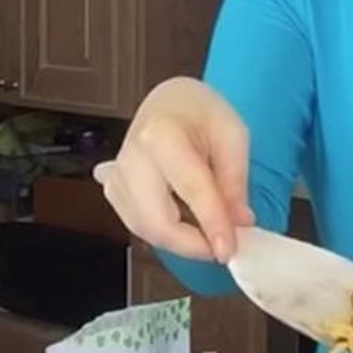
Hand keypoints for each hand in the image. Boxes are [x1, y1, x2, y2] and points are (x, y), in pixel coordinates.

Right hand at [92, 77, 252, 262]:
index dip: (212, 224)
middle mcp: (131, 157)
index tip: (229, 251)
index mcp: (161, 134)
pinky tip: (187, 223)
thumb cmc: (202, 113)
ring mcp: (116, 175)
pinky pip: (137, 224)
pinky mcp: (113, 189)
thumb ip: (235, 180)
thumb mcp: (233, 134)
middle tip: (224, 248)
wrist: (171, 102)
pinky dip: (165, 233)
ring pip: (144, 229)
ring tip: (210, 232)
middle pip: (157, 220)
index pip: (191, 189)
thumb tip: (239, 222)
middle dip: (192, 245)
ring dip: (180, 241)